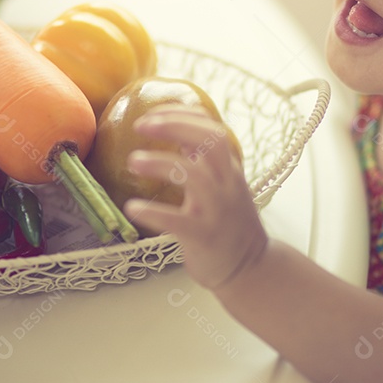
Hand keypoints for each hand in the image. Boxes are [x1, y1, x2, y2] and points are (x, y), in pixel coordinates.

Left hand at [123, 105, 267, 290]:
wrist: (250, 268)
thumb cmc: (230, 224)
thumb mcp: (224, 186)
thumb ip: (206, 162)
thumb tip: (180, 135)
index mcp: (229, 170)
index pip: (212, 129)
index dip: (183, 116)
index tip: (153, 113)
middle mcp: (227, 184)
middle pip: (209, 141)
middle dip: (174, 126)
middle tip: (141, 125)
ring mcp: (217, 209)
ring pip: (193, 175)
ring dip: (159, 162)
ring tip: (132, 161)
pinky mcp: (203, 235)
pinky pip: (176, 220)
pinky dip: (152, 211)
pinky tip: (132, 207)